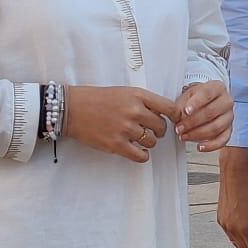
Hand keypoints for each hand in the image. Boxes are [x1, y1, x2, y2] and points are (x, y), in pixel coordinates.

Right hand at [62, 86, 178, 162]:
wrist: (72, 108)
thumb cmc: (97, 99)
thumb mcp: (124, 92)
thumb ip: (143, 101)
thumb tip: (163, 114)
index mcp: (138, 96)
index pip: (169, 108)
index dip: (175, 116)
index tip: (173, 120)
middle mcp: (134, 111)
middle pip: (162, 127)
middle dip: (158, 130)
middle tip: (151, 130)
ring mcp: (125, 129)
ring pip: (152, 142)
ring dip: (149, 142)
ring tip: (139, 138)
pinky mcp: (117, 144)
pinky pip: (141, 156)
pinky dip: (142, 155)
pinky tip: (138, 150)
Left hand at [174, 81, 233, 150]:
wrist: (206, 102)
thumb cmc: (197, 98)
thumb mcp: (188, 95)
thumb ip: (183, 104)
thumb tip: (178, 116)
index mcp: (217, 88)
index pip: (207, 94)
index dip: (196, 103)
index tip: (186, 111)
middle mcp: (226, 101)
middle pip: (211, 112)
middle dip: (192, 122)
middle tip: (179, 128)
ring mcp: (229, 116)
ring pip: (216, 127)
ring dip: (197, 134)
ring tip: (184, 136)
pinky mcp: (229, 129)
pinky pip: (223, 140)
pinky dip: (211, 145)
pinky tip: (200, 147)